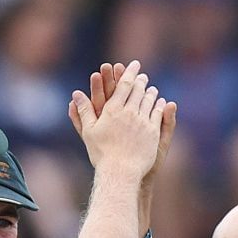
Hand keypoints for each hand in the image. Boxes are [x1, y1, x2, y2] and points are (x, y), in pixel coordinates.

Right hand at [69, 60, 166, 176]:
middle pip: (137, 91)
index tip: (133, 65)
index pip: (124, 86)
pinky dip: (159, 107)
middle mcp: (129, 113)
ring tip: (152, 89)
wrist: (120, 172)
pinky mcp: (153, 132)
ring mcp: (143, 122)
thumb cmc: (101, 154)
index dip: (129, 73)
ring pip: (149, 102)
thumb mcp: (89, 131)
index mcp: (113, 110)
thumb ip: (84, 111)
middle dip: (140, 82)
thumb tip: (75, 94)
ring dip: (151, 93)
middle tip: (143, 76)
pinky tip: (161, 104)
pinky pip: (157, 115)